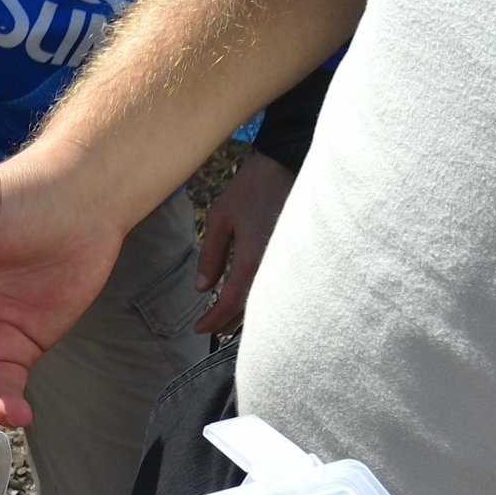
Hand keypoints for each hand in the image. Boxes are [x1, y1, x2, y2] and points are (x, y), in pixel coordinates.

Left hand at [193, 151, 295, 334]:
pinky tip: (250, 303)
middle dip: (228, 323)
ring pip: (266, 302)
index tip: (198, 329)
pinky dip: (261, 301)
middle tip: (210, 330)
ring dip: (246, 316)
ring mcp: (288, 263)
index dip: (214, 320)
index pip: (231, 302)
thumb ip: (211, 255)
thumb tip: (203, 289)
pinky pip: (278, 289)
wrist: (289, 164)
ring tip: (226, 322)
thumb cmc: (252, 188)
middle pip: (251, 309)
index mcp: (253, 258)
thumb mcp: (220, 217)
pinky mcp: (296, 257)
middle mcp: (274, 267)